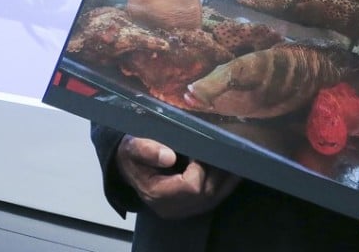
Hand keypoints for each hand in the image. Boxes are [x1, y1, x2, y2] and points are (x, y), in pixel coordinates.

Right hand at [116, 135, 240, 218]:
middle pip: (206, 194)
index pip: (191, 186)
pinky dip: (224, 185)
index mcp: (157, 193)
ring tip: (229, 158)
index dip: (201, 168)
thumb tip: (168, 156)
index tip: (199, 150)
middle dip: (217, 172)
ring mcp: (181, 211)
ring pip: (214, 198)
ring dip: (225, 179)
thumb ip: (147, 150)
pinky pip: (213, 200)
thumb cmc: (132, 154)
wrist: (128, 166)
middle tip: (218, 151)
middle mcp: (171, 208)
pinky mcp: (189, 208)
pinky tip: (230, 170)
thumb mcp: (133, 147)